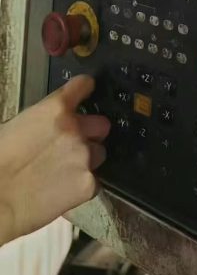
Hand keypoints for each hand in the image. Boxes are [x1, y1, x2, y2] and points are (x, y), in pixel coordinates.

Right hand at [0, 75, 109, 245]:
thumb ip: (43, 119)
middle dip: (90, 132)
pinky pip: (94, 181)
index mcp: (56, 108)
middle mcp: (76, 129)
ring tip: (64, 171)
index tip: (84, 92)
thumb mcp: (17, 125)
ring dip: (87, 159)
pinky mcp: (88, 184)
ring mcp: (85, 157)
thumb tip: (49, 123)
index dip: (83, 89)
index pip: (83, 85)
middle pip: (101, 124)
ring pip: (99, 153)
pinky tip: (62, 190)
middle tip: (73, 144)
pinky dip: (82, 185)